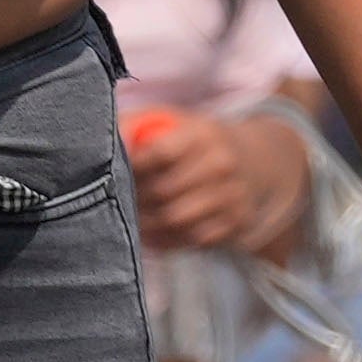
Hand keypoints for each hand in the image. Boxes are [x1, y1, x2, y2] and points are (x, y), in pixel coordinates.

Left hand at [126, 99, 316, 256]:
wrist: (255, 163)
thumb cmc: (198, 143)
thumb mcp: (176, 122)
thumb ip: (137, 125)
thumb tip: (105, 139)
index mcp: (204, 133)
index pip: (160, 152)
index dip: (133, 166)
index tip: (116, 172)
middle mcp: (222, 164)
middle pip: (164, 190)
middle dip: (134, 198)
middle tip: (116, 201)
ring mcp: (232, 196)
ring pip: (176, 219)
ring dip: (146, 223)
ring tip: (129, 218)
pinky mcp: (236, 223)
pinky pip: (192, 239)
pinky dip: (166, 240)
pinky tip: (150, 233)